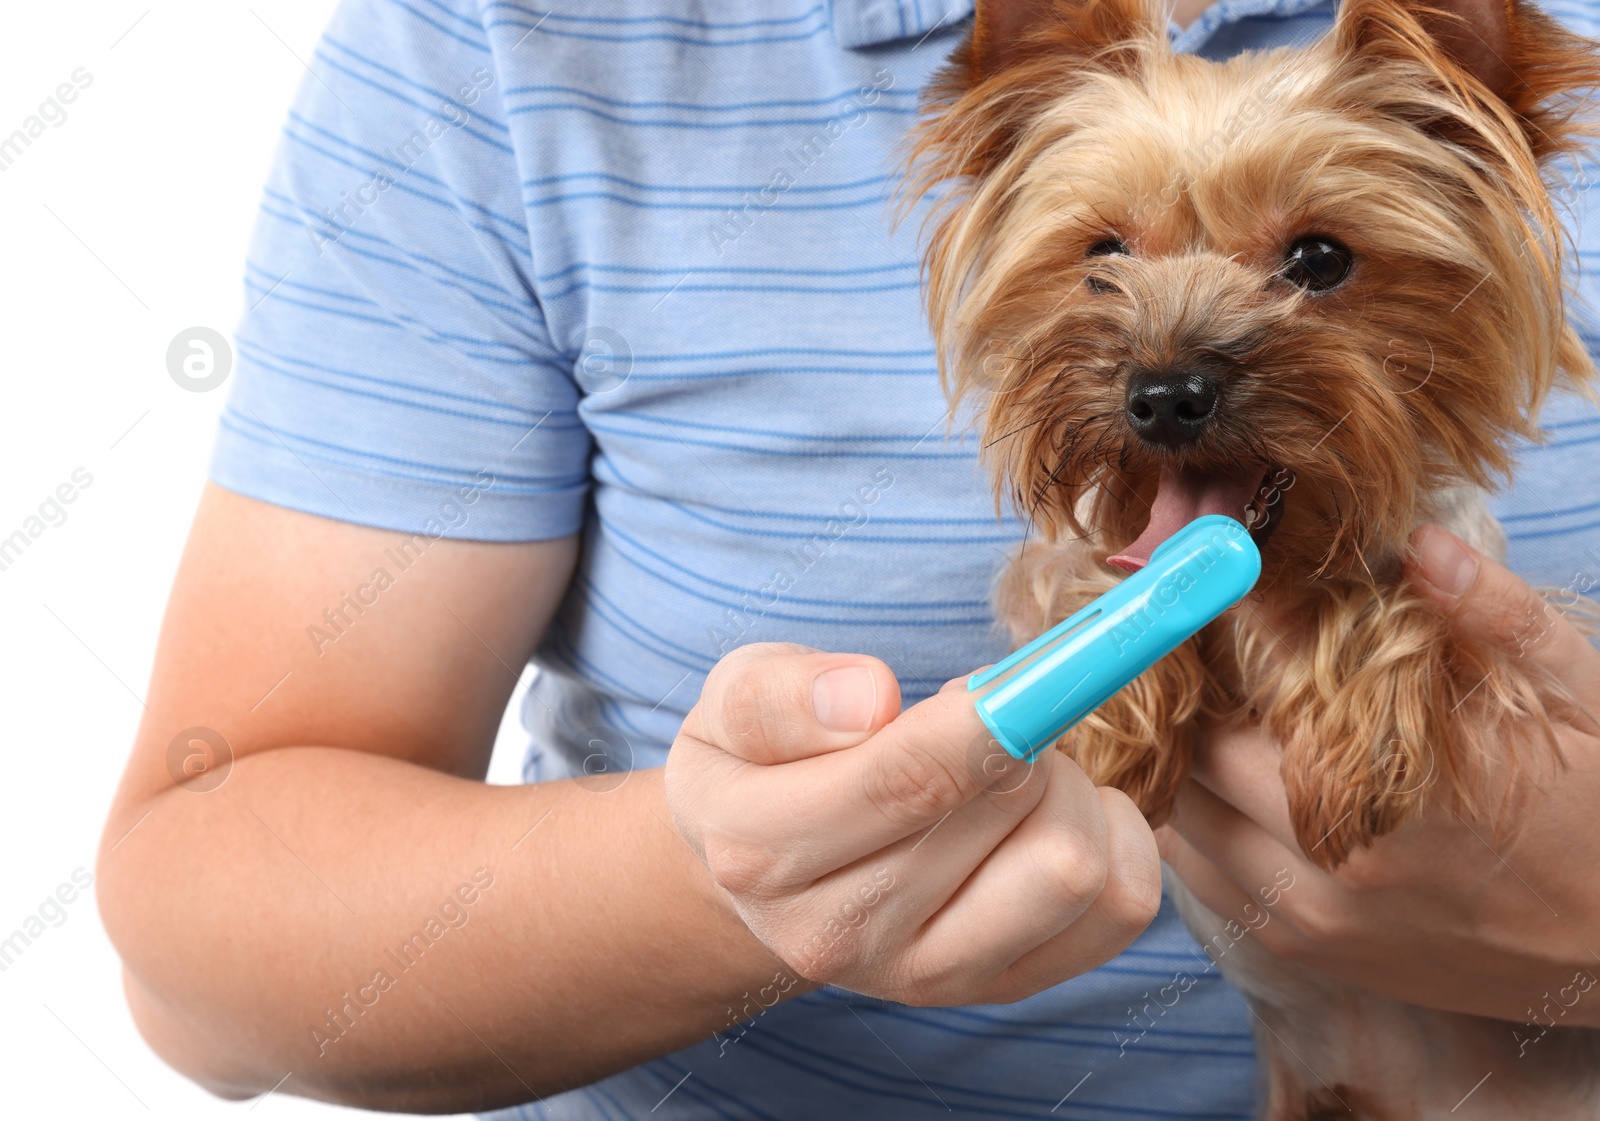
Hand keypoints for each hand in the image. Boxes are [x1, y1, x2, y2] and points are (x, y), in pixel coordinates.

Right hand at [665, 643, 1161, 1005]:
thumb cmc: (758, 765)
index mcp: (761, 852)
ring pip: (1074, 868)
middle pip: (1009, 816)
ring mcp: (926, 977)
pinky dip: (1113, 838)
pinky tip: (1051, 811)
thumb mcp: (733, 700)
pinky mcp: (1002, 990)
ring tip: (1012, 767)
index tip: (1013, 679)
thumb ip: (783, 693)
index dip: (985, 718)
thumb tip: (870, 699)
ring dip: (1069, 789)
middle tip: (987, 715)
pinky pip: (1120, 907)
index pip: (904, 782)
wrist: (761, 875)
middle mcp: (840, 936)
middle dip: (1020, 736)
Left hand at [1160, 524, 1599, 1024]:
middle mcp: (1336, 858)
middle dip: (1198, 703)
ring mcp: (1313, 917)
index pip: (1251, 691)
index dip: (1224, 636)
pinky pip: (1205, 881)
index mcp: (1396, 783)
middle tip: (1217, 661)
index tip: (1225, 596)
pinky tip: (1232, 788)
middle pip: (1199, 757)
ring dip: (1189, 766)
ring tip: (1221, 720)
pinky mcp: (1308, 953)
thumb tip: (1421, 543)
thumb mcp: (1579, 699)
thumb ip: (1496, 617)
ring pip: (1184, 823)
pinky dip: (1199, 828)